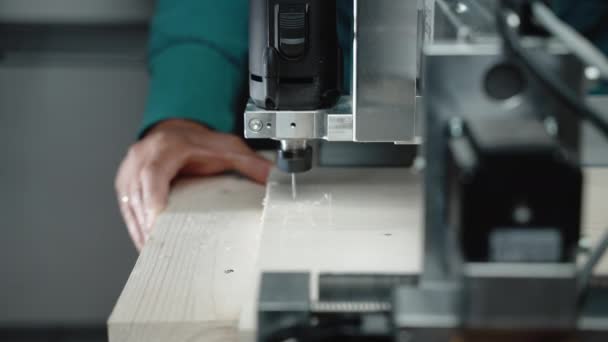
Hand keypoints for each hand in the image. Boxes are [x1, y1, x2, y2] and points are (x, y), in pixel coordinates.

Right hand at [115, 119, 272, 250]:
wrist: (176, 129)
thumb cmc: (196, 140)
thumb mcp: (226, 147)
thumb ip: (249, 162)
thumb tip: (273, 177)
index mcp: (166, 147)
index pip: (153, 173)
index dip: (153, 197)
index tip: (157, 218)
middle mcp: (142, 157)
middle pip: (138, 193)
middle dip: (146, 222)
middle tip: (157, 247)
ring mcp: (129, 170)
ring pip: (129, 203)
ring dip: (139, 229)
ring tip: (152, 252)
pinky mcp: (125, 183)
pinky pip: (127, 208)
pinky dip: (135, 227)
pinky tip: (145, 243)